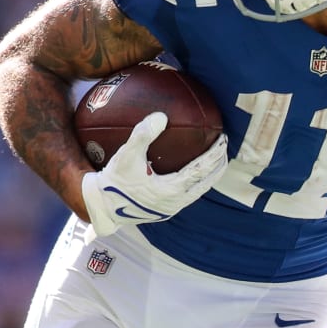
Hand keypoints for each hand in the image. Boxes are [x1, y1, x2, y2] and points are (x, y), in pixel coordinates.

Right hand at [81, 112, 227, 236]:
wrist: (101, 207)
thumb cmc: (114, 180)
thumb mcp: (126, 155)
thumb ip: (143, 134)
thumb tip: (161, 115)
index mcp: (171, 190)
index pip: (201, 170)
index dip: (215, 154)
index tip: (224, 139)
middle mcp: (175, 202)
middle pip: (206, 182)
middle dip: (218, 165)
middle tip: (225, 148)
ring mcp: (171, 209)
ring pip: (198, 191)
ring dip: (209, 175)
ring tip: (216, 160)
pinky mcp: (164, 211)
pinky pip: (188, 195)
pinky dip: (196, 182)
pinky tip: (192, 172)